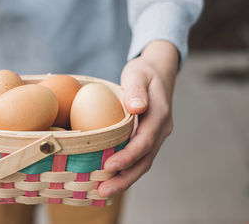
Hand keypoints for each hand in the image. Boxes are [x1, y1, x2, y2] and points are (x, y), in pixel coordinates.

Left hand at [98, 40, 178, 196]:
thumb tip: (137, 107)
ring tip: (103, 192)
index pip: (144, 141)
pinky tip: (110, 178)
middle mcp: (161, 129)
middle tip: (103, 191)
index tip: (109, 166)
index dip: (127, 156)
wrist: (158, 72)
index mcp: (159, 115)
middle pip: (145, 160)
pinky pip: (139, 157)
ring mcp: (156, 135)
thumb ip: (136, 90)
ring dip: (125, 179)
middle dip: (125, 178)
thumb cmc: (144, 72)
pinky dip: (127, 170)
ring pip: (143, 163)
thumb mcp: (138, 74)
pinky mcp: (149, 137)